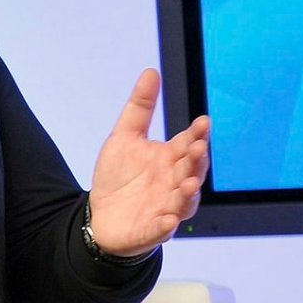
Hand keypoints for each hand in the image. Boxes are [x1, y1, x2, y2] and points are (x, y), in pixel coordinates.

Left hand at [88, 69, 209, 256]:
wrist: (101, 216)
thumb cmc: (119, 177)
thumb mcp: (124, 136)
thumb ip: (140, 107)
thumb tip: (151, 72)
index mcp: (169, 159)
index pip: (188, 144)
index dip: (196, 134)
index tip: (202, 122)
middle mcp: (173, 183)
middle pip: (191, 171)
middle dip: (196, 161)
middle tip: (197, 148)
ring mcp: (165, 207)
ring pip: (184, 202)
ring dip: (188, 194)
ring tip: (188, 184)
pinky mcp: (151, 230)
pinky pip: (162, 229)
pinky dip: (166, 226)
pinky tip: (167, 220)